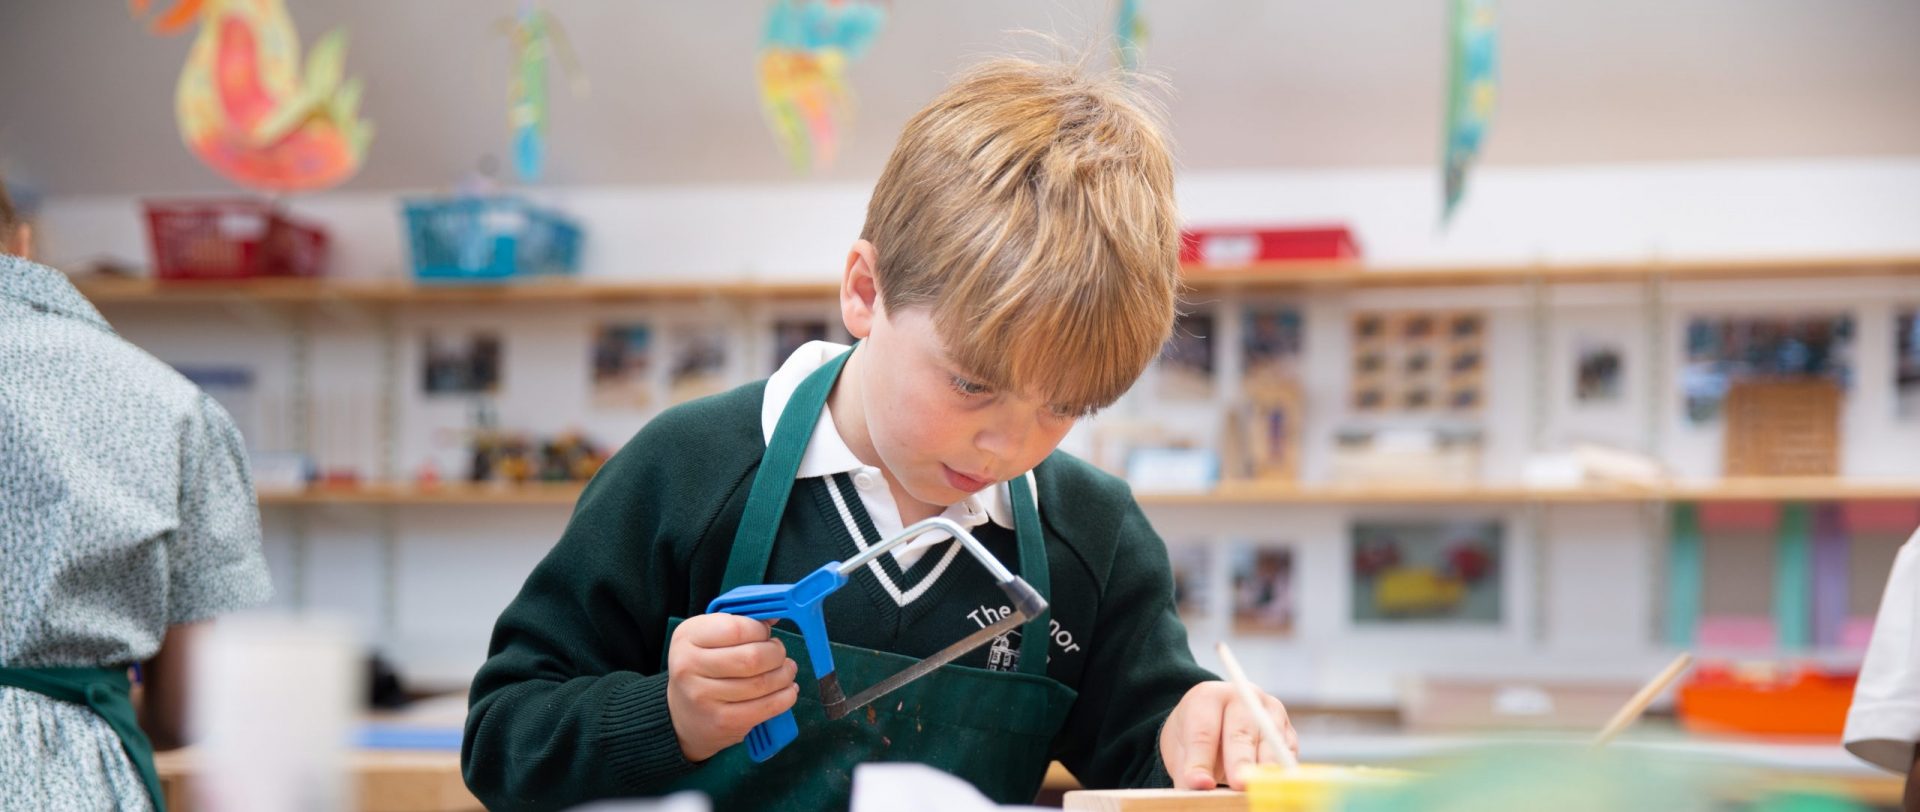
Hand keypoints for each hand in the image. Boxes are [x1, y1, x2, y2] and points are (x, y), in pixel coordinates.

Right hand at [666, 614, 799, 761]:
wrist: (682, 715)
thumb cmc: (704, 668)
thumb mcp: (709, 638)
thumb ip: (740, 623)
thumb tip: (775, 615)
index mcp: (688, 637)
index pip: (737, 628)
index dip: (760, 630)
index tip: (766, 634)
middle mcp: (689, 666)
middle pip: (752, 658)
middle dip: (777, 654)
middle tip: (779, 654)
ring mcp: (704, 697)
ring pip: (762, 683)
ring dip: (785, 675)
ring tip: (786, 671)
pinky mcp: (722, 722)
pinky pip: (766, 707)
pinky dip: (785, 697)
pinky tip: (787, 690)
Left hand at [1159, 681, 1296, 790]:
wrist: (1215, 722)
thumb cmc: (1193, 737)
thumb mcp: (1180, 749)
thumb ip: (1187, 770)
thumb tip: (1198, 789)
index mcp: (1208, 696)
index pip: (1203, 731)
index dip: (1201, 760)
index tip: (1200, 784)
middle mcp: (1243, 698)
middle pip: (1241, 733)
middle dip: (1241, 762)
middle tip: (1238, 784)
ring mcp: (1270, 713)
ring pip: (1270, 743)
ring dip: (1264, 770)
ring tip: (1255, 790)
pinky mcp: (1288, 733)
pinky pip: (1287, 754)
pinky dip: (1281, 773)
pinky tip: (1272, 787)